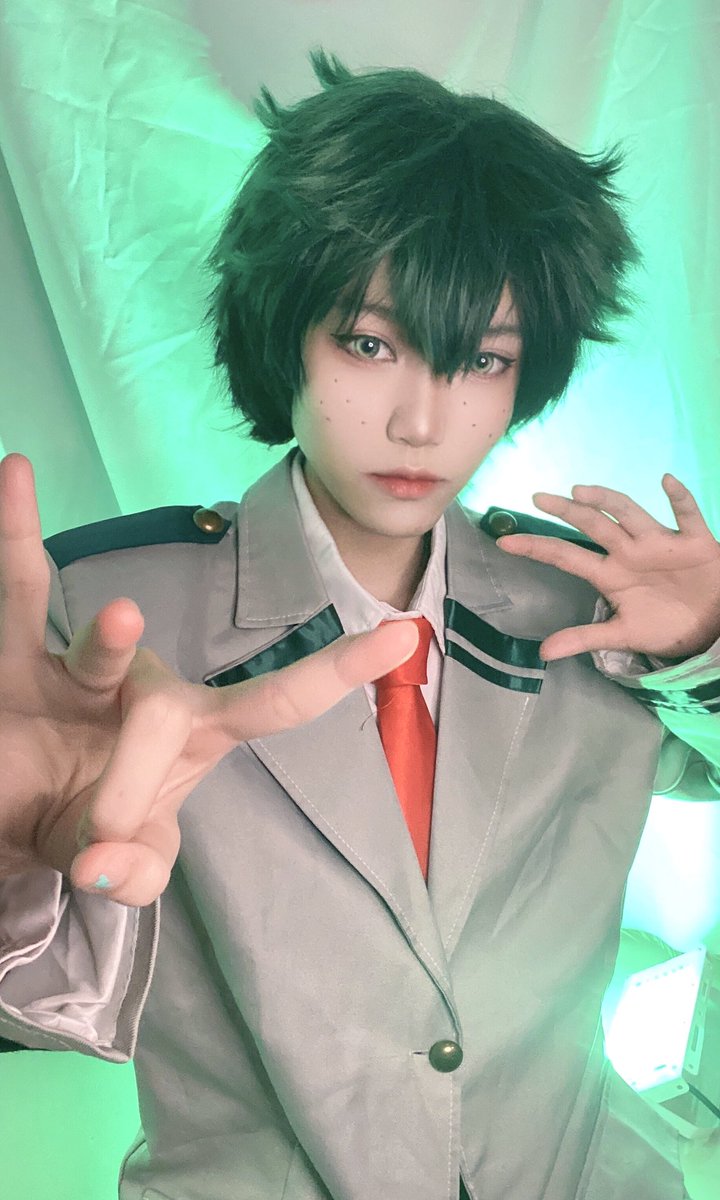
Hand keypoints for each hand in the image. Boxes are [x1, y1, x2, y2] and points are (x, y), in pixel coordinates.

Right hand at [0, 454, 419, 906]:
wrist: (10, 807)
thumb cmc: (85, 823)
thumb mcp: (127, 860)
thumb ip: (138, 871)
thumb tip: (104, 867)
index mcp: (197, 733)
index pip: (279, 700)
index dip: (337, 671)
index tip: (404, 634)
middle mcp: (149, 686)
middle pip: (165, 709)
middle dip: (129, 786)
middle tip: (96, 846)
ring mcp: (84, 665)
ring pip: (101, 650)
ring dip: (104, 649)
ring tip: (119, 622)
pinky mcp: (17, 654)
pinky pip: (19, 585)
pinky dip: (17, 532)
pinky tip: (19, 471)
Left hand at [496, 474, 719, 661]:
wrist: (713, 628)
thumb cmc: (667, 625)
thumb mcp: (623, 634)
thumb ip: (585, 637)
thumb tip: (543, 653)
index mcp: (610, 573)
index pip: (566, 556)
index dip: (536, 548)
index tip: (503, 542)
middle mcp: (630, 552)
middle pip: (594, 525)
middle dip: (567, 511)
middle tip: (538, 498)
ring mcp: (661, 544)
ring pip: (631, 514)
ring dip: (608, 500)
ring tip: (581, 491)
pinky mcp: (696, 542)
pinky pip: (687, 516)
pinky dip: (680, 499)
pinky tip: (668, 482)